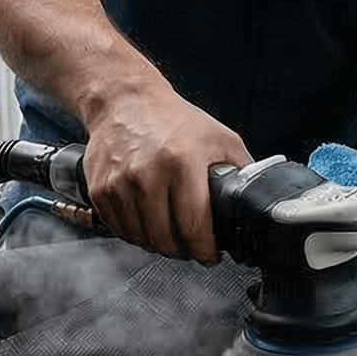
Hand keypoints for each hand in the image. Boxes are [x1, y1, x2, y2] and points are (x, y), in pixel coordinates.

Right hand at [78, 90, 250, 260]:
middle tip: (191, 247)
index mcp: (182, 161)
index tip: (210, 255)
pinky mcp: (100, 188)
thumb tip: (257, 199)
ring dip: (158, 244)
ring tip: (170, 234)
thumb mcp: (219, 138)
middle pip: (165, 238)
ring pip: (141, 238)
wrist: (125, 100)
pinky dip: (134, 232)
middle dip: (182, 251)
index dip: (204, 250)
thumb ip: (241, 169)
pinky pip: (119, 228)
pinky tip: (147, 221)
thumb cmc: (174, 119)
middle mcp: (148, 173)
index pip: (194, 225)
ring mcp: (120, 182)